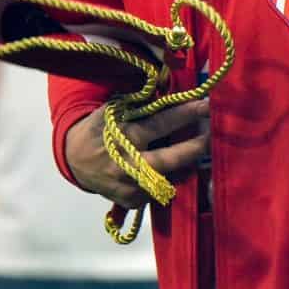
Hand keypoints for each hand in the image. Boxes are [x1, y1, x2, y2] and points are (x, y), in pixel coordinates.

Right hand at [65, 98, 209, 208]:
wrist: (75, 160)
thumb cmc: (98, 129)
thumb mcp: (112, 111)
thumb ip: (138, 104)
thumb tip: (170, 87)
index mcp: (124, 136)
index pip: (161, 124)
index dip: (186, 113)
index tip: (207, 105)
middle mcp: (128, 164)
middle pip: (171, 159)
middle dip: (196, 147)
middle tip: (213, 136)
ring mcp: (131, 186)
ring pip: (171, 177)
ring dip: (188, 163)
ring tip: (198, 149)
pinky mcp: (133, 201)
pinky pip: (162, 190)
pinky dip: (172, 177)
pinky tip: (177, 167)